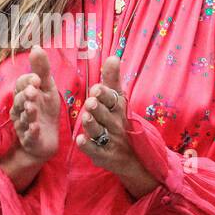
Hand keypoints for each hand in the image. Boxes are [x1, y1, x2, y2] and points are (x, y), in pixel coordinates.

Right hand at [8, 45, 60, 161]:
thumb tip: (35, 46)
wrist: (47, 139)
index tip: (37, 79)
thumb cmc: (46, 111)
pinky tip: (36, 127)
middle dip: (26, 96)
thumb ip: (42, 69)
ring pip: (23, 118)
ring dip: (28, 112)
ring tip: (33, 108)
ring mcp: (24, 125)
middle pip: (19, 100)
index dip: (28, 81)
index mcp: (24, 95)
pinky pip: (29, 136)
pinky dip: (32, 132)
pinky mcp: (30, 140)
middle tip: (33, 91)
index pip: (21, 85)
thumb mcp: (47, 88)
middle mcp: (20, 109)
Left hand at [75, 55, 155, 198]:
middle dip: (98, 109)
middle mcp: (114, 124)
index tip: (97, 88)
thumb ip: (113, 80)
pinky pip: (95, 151)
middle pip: (105, 115)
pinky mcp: (103, 156)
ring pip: (99, 132)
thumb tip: (112, 57)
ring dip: (92, 124)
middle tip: (90, 102)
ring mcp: (110, 141)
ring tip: (85, 117)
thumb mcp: (118, 100)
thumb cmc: (120, 121)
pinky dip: (88, 146)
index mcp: (118, 109)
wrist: (134, 157)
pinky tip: (80, 140)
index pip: (113, 100)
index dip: (105, 95)